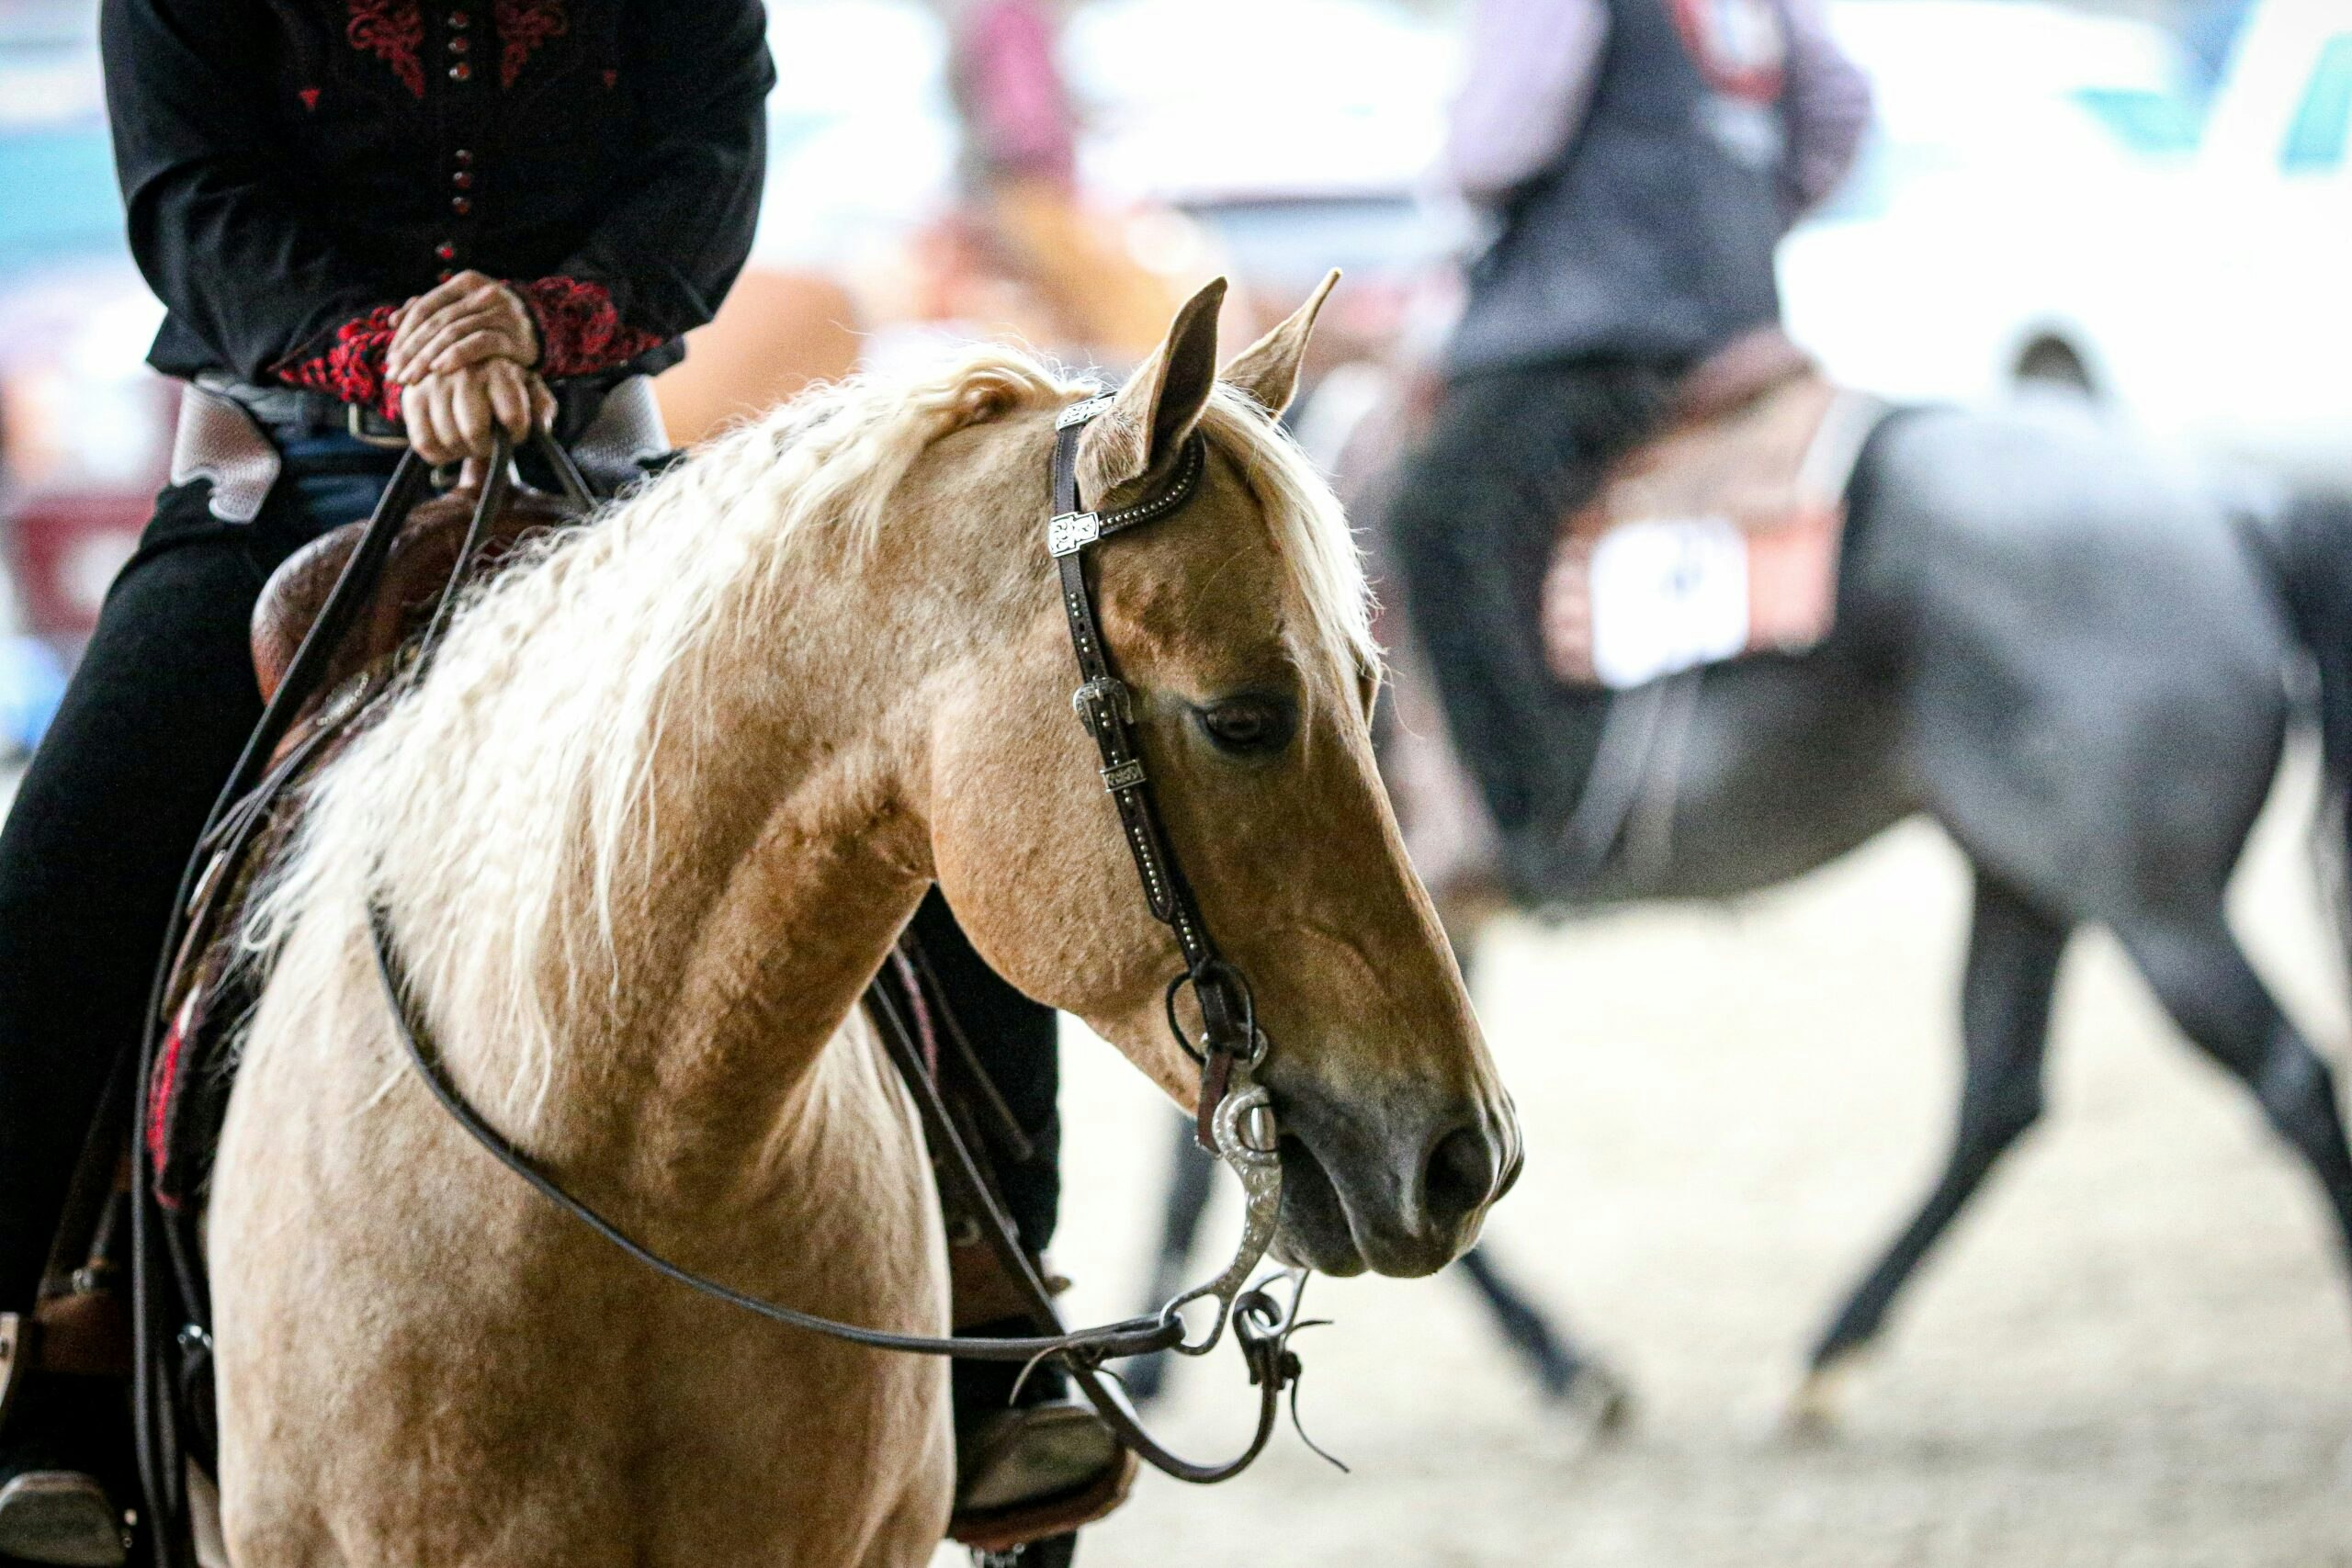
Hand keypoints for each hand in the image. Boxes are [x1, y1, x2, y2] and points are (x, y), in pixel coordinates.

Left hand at [387, 271, 539, 382]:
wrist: (543, 330)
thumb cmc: (493, 322)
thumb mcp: (463, 310)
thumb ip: (431, 312)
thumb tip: (393, 320)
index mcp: (465, 282)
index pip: (425, 307)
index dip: (404, 333)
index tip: (391, 359)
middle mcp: (483, 293)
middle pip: (437, 322)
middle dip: (412, 351)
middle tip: (396, 375)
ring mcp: (500, 313)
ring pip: (454, 333)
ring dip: (428, 358)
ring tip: (412, 379)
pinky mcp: (513, 336)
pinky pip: (480, 344)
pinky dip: (457, 356)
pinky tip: (440, 370)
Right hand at [398, 358, 554, 465]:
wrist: (458, 362)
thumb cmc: (500, 381)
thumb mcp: (528, 387)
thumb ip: (541, 405)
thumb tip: (541, 426)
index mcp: (498, 369)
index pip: (513, 418)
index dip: (518, 434)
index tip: (516, 431)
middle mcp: (463, 373)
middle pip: (475, 433)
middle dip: (487, 446)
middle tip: (490, 441)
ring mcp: (434, 385)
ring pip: (450, 440)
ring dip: (464, 450)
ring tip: (471, 439)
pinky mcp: (411, 398)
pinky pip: (424, 443)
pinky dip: (441, 454)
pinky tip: (452, 444)